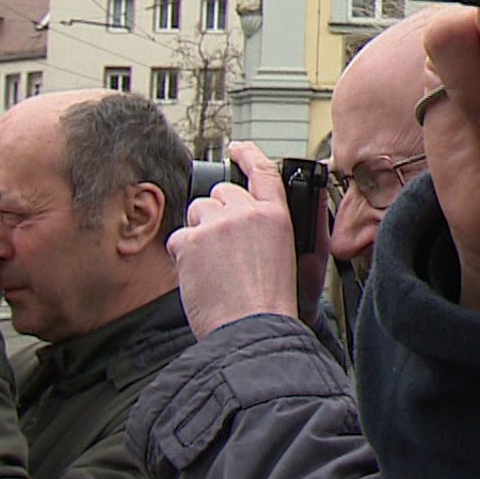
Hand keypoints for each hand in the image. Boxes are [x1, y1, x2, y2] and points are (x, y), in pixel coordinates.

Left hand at [169, 142, 300, 338]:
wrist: (254, 330)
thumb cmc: (276, 305)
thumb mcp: (301, 261)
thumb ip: (292, 228)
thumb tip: (288, 207)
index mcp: (277, 216)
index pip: (262, 172)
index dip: (249, 154)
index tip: (237, 148)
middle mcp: (246, 213)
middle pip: (223, 193)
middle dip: (219, 214)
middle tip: (225, 247)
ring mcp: (215, 225)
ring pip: (197, 211)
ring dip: (201, 231)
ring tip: (215, 266)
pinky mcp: (189, 241)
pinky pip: (179, 238)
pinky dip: (184, 256)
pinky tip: (201, 277)